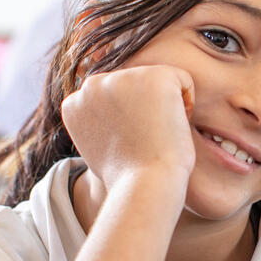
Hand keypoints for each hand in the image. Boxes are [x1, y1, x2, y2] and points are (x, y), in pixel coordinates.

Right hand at [60, 65, 196, 190]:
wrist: (143, 185)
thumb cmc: (128, 177)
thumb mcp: (99, 149)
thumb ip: (99, 124)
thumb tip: (112, 117)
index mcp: (74, 103)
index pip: (114, 99)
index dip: (128, 124)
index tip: (128, 146)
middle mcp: (91, 85)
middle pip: (134, 87)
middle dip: (144, 110)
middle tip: (144, 142)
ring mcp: (121, 77)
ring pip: (157, 81)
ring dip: (164, 107)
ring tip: (156, 136)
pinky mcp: (153, 75)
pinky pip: (182, 80)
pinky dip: (186, 103)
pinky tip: (172, 126)